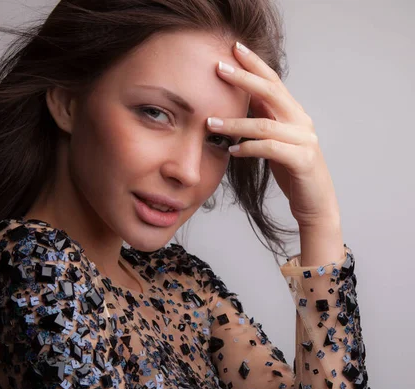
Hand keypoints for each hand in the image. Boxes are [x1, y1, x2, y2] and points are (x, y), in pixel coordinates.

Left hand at [209, 42, 339, 228]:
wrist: (314, 202)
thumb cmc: (291, 171)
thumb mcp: (274, 141)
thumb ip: (263, 121)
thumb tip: (241, 101)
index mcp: (293, 113)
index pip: (272, 81)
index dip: (254, 64)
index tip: (233, 48)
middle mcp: (301, 121)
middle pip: (272, 92)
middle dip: (244, 78)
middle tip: (218, 68)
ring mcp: (304, 140)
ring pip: (265, 124)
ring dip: (234, 122)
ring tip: (210, 122)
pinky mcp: (302, 161)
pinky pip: (271, 149)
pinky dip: (248, 148)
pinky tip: (231, 150)